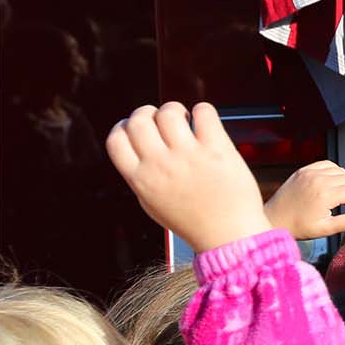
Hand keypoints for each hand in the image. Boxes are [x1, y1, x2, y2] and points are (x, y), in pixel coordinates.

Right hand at [106, 103, 271, 253]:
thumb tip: (134, 143)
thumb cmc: (192, 219)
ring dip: (175, 109)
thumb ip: (140, 174)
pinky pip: (203, 113)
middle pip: (139, 121)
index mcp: (140, 180)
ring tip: (185, 119)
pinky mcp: (217, 150)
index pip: (115, 139)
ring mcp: (188, 157)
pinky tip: (204, 121)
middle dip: (148, 112)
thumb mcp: (152, 202)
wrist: (228, 236)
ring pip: (169, 113)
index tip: (137, 127)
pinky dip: (202, 110)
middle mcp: (160, 166)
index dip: (124, 126)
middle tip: (163, 119)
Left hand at [264, 160, 344, 239]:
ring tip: (339, 196)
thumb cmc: (298, 227)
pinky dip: (334, 173)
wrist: (273, 218)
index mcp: (325, 195)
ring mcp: (310, 172)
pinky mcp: (304, 170)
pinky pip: (328, 164)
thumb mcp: (325, 229)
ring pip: (341, 171)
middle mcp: (319, 180)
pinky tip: (330, 185)